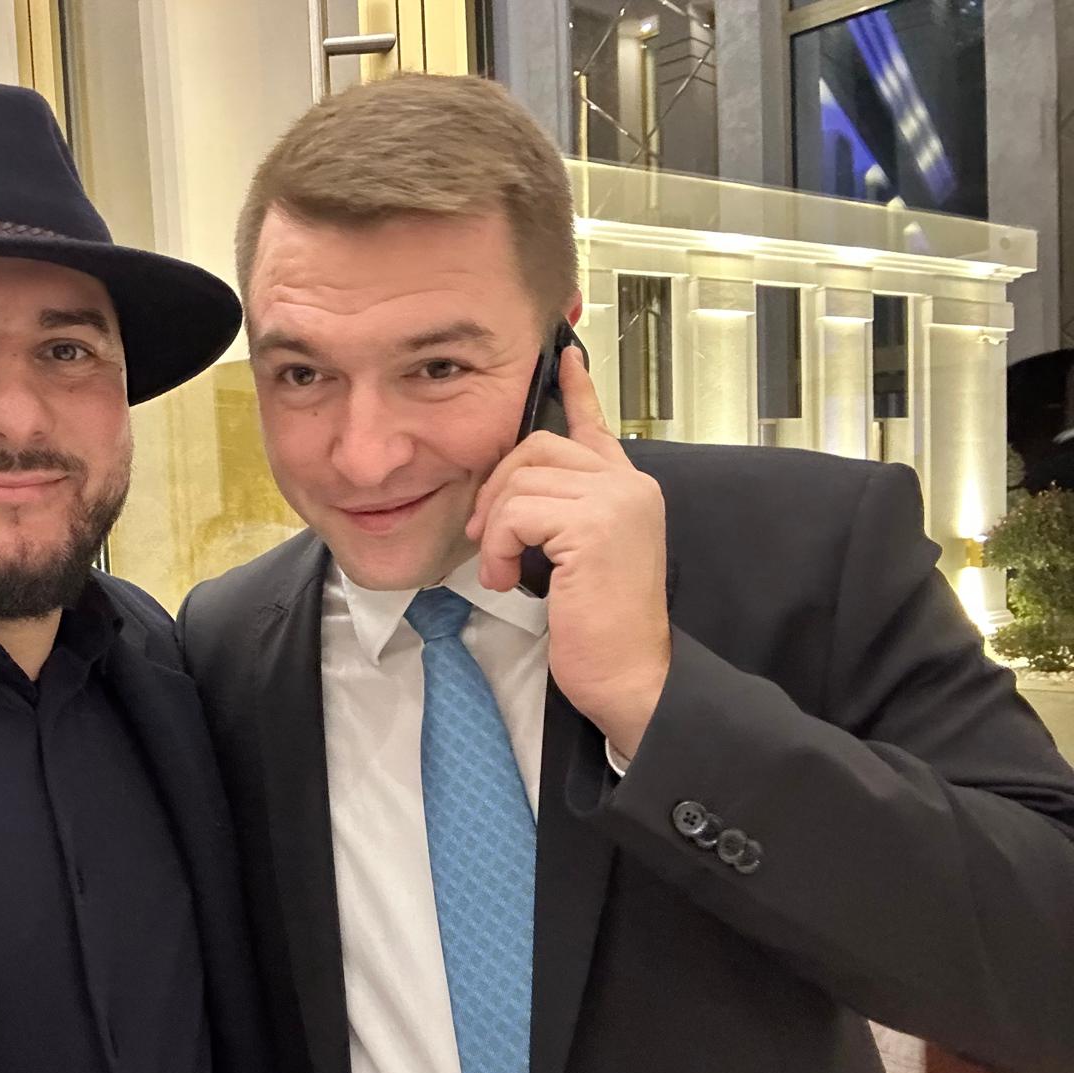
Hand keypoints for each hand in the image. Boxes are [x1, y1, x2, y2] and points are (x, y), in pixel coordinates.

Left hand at [465, 347, 670, 756]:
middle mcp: (629, 485)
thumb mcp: (576, 558)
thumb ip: (560, 515)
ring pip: (522, 479)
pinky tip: (504, 577)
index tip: (562, 357)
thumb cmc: (599, 628)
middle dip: (497, 486)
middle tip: (481, 534)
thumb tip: (510, 491)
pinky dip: (497, 544)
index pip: (595, 426)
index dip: (576, 390)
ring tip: (497, 568)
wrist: (630, 675)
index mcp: (628, 489)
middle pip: (538, 446)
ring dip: (493, 527)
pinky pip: (518, 511)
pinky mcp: (595, 524)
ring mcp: (616, 500)